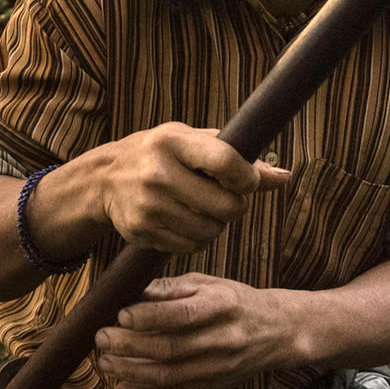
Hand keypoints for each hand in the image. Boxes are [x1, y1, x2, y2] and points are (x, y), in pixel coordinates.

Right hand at [71, 123, 288, 257]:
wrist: (105, 179)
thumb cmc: (160, 154)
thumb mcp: (193, 143)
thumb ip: (238, 158)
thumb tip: (285, 177)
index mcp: (173, 141)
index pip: (226, 163)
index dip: (247, 178)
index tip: (246, 181)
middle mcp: (158, 173)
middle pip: (225, 206)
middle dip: (235, 207)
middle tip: (226, 199)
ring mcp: (148, 205)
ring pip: (211, 231)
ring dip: (216, 225)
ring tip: (204, 210)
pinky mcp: (141, 231)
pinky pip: (191, 246)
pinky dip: (197, 239)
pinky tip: (186, 222)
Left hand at [92, 273, 300, 388]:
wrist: (277, 331)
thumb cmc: (234, 301)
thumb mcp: (208, 283)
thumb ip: (170, 289)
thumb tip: (129, 292)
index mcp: (222, 306)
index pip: (183, 315)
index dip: (149, 317)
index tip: (120, 314)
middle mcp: (223, 339)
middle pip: (171, 349)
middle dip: (130, 346)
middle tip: (102, 338)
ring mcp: (219, 368)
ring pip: (169, 377)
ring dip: (131, 372)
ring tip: (105, 362)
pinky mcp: (213, 386)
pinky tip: (122, 386)